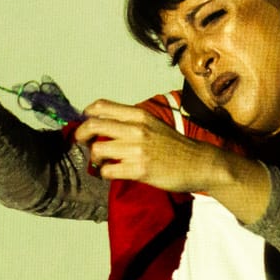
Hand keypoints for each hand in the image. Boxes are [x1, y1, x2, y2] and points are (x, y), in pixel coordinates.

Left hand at [77, 100, 226, 191]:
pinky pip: (108, 170)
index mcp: (139, 115)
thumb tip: (102, 123)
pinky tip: (112, 172)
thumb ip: (130, 122)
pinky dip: (105, 173)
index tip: (86, 122)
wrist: (198, 163)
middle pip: (93, 125)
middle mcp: (136, 129)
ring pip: (97, 150)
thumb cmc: (174, 145)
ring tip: (103, 161)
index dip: (87, 114)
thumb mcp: (153, 124)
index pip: (101, 106)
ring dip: (95, 158)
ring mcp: (138, 150)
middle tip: (83, 143)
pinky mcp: (140, 170)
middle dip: (81, 135)